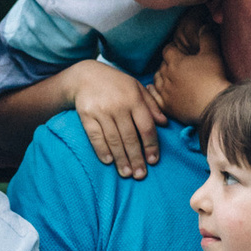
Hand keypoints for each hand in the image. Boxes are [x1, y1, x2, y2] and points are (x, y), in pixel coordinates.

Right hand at [68, 60, 166, 178]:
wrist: (85, 75)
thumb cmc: (116, 84)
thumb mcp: (137, 88)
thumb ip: (151, 105)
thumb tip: (164, 123)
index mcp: (134, 99)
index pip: (146, 127)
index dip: (151, 146)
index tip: (153, 161)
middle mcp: (119, 106)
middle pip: (130, 137)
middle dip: (136, 158)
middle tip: (140, 175)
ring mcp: (101, 111)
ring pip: (113, 140)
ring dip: (121, 159)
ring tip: (126, 173)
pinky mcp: (86, 115)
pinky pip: (95, 136)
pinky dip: (102, 150)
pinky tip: (108, 161)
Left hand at [148, 11, 230, 127]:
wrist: (215, 105)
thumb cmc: (214, 78)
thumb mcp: (212, 53)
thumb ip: (206, 37)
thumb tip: (204, 25)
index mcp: (176, 62)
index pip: (168, 50)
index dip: (173, 48)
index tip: (178, 50)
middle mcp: (167, 76)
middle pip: (162, 65)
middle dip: (168, 62)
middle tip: (177, 64)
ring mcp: (165, 92)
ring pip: (157, 80)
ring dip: (161, 76)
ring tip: (168, 76)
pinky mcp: (167, 106)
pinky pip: (154, 97)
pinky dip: (152, 92)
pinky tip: (152, 88)